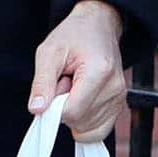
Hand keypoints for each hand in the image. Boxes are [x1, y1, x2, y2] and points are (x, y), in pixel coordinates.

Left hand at [28, 0, 126, 142]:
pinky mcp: (119, 105)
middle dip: (64, 107)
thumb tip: (37, 110)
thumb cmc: (74, 35)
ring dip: (74, 112)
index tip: (56, 85)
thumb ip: (42, 83)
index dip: (55, 105)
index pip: (71, 112)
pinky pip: (98, 130)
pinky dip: (84, 121)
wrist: (98, 25)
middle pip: (79, 121)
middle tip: (66, 81)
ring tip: (75, 86)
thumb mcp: (48, 52)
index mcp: (99, 72)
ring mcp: (120, 98)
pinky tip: (81, 100)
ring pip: (87, 128)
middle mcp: (115, 88)